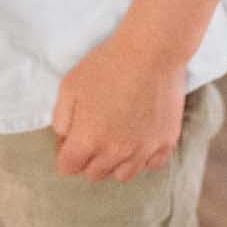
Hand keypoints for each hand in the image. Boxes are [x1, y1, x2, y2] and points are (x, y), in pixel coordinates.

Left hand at [51, 28, 187, 180]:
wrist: (151, 51)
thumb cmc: (106, 65)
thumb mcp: (69, 86)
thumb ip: (61, 119)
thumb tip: (65, 139)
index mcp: (88, 141)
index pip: (68, 167)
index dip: (65, 153)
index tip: (71, 138)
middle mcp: (116, 153)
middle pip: (95, 174)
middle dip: (88, 158)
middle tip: (93, 133)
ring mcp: (143, 151)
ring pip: (123, 175)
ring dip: (115, 162)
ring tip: (116, 138)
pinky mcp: (166, 143)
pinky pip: (151, 165)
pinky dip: (143, 157)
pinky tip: (139, 139)